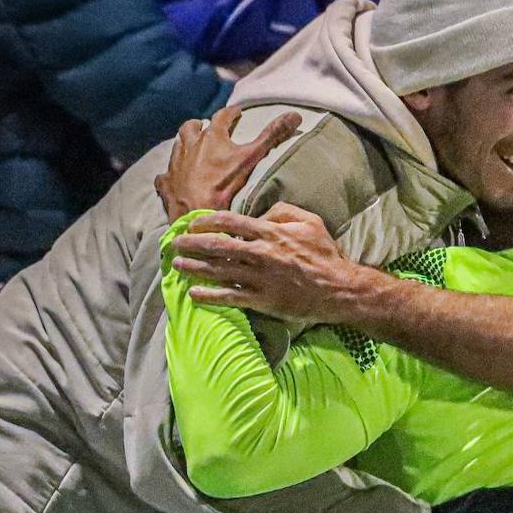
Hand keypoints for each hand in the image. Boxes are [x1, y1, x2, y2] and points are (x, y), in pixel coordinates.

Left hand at [155, 105, 301, 221]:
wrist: (196, 213)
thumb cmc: (225, 185)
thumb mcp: (252, 158)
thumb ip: (272, 135)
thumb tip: (295, 115)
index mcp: (212, 138)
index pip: (222, 117)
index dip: (231, 113)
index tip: (237, 112)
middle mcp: (190, 146)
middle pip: (191, 127)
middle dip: (199, 125)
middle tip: (206, 127)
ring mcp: (175, 165)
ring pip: (177, 147)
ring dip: (185, 145)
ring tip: (192, 148)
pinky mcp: (166, 183)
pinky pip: (164, 175)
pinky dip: (170, 174)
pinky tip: (174, 177)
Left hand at [170, 202, 369, 321]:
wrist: (338, 288)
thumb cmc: (324, 253)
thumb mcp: (309, 221)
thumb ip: (282, 211)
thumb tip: (259, 214)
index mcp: (271, 233)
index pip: (230, 222)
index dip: (207, 222)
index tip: (193, 224)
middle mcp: (261, 254)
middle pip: (217, 247)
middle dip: (192, 244)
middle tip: (175, 243)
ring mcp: (260, 279)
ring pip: (219, 271)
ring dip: (195, 267)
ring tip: (177, 265)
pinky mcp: (262, 300)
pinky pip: (230, 297)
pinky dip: (210, 295)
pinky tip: (194, 292)